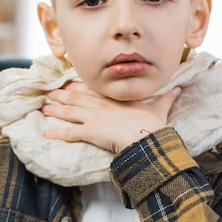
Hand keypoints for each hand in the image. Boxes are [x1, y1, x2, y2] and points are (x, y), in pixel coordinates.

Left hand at [41, 82, 180, 152]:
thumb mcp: (160, 108)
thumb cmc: (152, 124)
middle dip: (61, 95)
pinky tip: (46, 133)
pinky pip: (70, 133)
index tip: (67, 84)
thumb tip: (178, 89)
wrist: (146, 137)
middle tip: (49, 93)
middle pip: (76, 99)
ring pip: (69, 112)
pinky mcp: (90, 132)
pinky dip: (57, 133)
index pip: (92, 90)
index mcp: (114, 99)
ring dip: (55, 110)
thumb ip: (167, 98)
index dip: (78, 87)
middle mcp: (100, 105)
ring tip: (43, 108)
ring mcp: (93, 118)